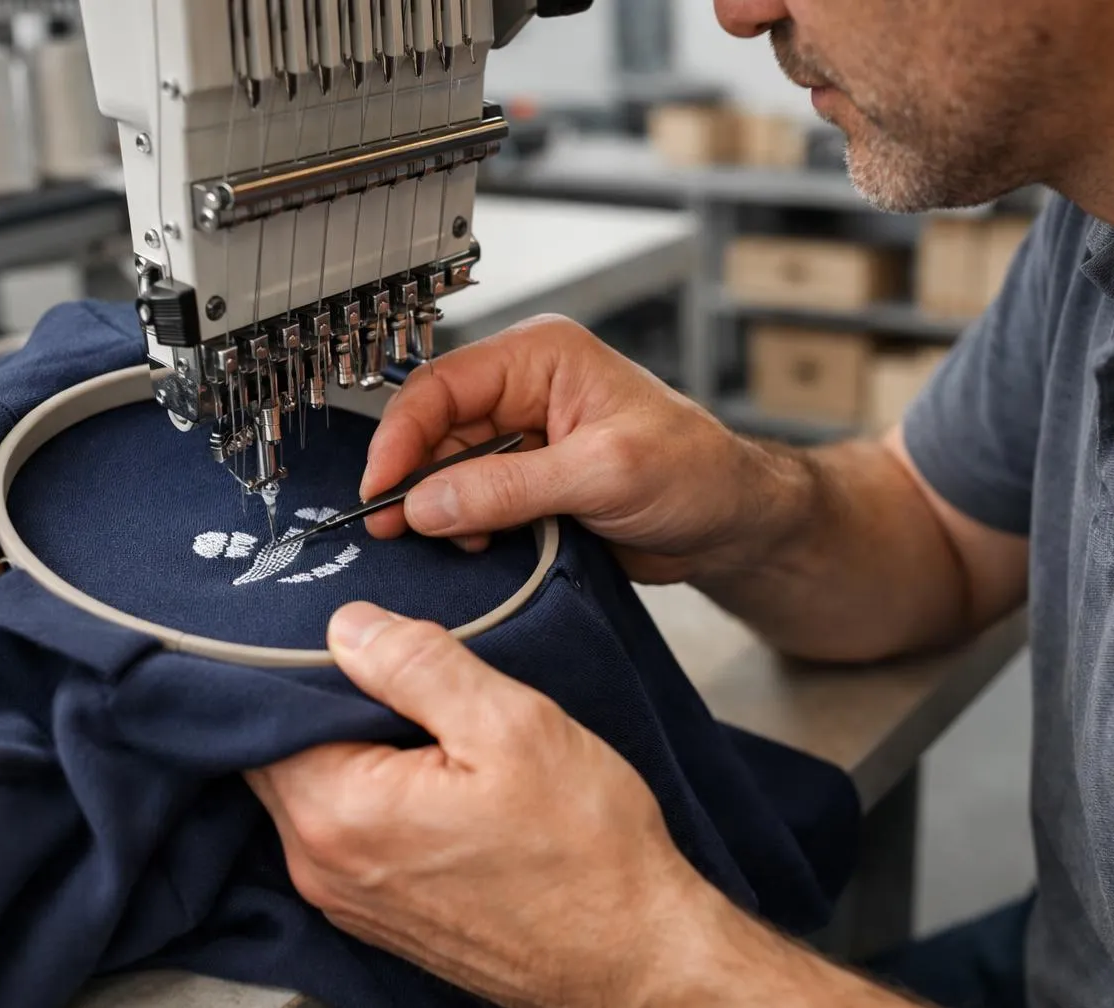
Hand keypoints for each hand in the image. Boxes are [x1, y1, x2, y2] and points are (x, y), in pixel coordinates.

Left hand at [245, 602, 718, 1007]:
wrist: (635, 956)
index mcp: (337, 813)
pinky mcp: (378, 914)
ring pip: (313, 789)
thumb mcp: (509, 726)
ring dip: (353, 748)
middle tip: (400, 669)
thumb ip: (416, 665)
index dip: (303, 662)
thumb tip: (347, 625)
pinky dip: (372, 792)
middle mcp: (321, 865)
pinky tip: (433, 774)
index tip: (356, 636)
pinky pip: (344, 831)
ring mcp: (347, 897)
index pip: (265, 712)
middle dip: (327, 703)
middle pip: (280, 753)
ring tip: (426, 719)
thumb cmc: (585, 850)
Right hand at [362, 316, 792, 582]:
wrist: (733, 524)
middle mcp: (524, 391)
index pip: (442, 386)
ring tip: (458, 540)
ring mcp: (523, 440)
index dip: (402, 436)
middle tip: (396, 527)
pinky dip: (465, 528)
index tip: (380, 486)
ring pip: (446, 472)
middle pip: (434, 430)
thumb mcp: (602, 474)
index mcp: (540, 357)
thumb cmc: (697, 471)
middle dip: (416, 480)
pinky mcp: (526, 484)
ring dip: (443, 511)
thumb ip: (509, 487)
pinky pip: (471, 503)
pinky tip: (480, 545)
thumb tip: (428, 502)